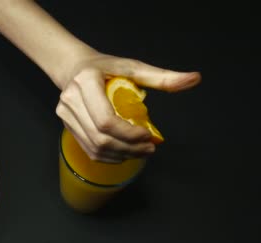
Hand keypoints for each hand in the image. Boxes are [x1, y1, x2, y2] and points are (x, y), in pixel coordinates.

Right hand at [55, 51, 200, 162]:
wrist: (75, 69)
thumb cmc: (107, 68)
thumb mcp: (134, 68)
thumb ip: (163, 77)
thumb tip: (194, 79)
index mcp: (86, 82)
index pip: (105, 120)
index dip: (128, 134)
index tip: (147, 136)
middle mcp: (71, 100)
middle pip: (100, 138)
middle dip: (128, 148)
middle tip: (149, 149)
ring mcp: (66, 115)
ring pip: (94, 147)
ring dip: (120, 154)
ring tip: (139, 152)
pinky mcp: (67, 126)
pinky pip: (89, 149)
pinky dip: (109, 156)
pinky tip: (124, 153)